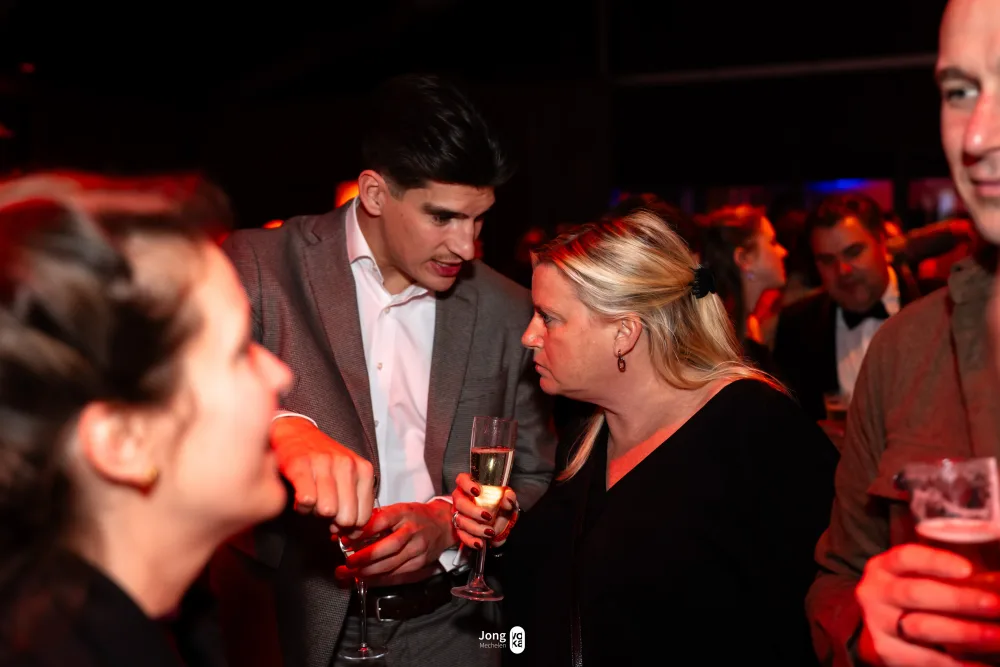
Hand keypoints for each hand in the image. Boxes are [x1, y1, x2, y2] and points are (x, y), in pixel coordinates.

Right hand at [271, 416, 373, 530]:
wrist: (296, 433)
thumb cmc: (323, 460)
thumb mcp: (349, 476)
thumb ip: (355, 504)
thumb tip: (351, 534)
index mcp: (363, 469)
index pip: (364, 516)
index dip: (350, 527)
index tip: (339, 522)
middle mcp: (347, 465)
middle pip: (346, 517)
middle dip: (334, 522)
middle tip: (325, 511)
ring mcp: (324, 464)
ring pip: (327, 510)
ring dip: (316, 513)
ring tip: (313, 501)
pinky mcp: (300, 465)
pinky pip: (307, 500)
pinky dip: (302, 507)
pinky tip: (302, 497)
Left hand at [333, 500, 455, 585]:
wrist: (442, 524)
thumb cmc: (414, 516)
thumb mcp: (395, 510)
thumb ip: (371, 521)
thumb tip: (342, 532)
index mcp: (403, 513)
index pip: (381, 521)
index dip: (362, 532)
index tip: (345, 539)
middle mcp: (412, 531)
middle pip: (389, 546)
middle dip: (366, 557)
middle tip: (348, 563)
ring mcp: (418, 548)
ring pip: (392, 564)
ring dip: (369, 571)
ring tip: (351, 574)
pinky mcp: (420, 563)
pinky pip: (397, 574)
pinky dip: (380, 578)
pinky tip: (367, 579)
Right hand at [451, 472, 518, 548]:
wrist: (503, 528)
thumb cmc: (502, 509)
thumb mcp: (509, 502)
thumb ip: (509, 498)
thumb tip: (507, 498)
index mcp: (472, 487)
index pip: (462, 479)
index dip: (466, 484)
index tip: (477, 491)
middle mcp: (463, 499)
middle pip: (459, 502)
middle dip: (472, 510)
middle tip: (487, 516)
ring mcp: (460, 515)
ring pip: (460, 520)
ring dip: (475, 527)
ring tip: (490, 532)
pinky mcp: (461, 530)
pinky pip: (462, 535)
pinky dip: (471, 540)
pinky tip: (480, 542)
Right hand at [856, 543, 999, 665]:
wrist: (880, 627)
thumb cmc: (912, 594)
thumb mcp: (917, 576)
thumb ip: (947, 575)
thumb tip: (993, 579)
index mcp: (883, 567)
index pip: (906, 558)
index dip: (936, 561)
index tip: (969, 569)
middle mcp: (874, 593)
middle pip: (915, 593)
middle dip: (958, 599)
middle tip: (995, 604)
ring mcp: (878, 624)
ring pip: (921, 628)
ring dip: (965, 632)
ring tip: (997, 636)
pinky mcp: (886, 652)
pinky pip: (927, 659)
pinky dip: (959, 663)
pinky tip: (984, 663)